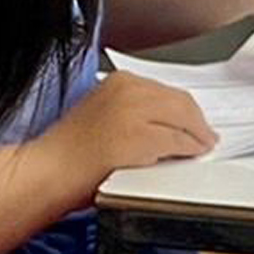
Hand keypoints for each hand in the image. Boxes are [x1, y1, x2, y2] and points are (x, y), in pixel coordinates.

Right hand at [39, 70, 216, 183]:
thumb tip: (163, 123)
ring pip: (183, 118)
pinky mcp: (141, 135)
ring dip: (197, 134)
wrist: (48, 172)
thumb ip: (131, 112)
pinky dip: (190, 148)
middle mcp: (128, 89)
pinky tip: (193, 155)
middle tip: (205, 136)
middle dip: (196, 120)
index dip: (183, 108)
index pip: (164, 90)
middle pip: (180, 101)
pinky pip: (179, 140)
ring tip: (202, 146)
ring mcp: (135, 111)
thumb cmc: (65, 154)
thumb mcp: (101, 116)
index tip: (192, 120)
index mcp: (118, 81)